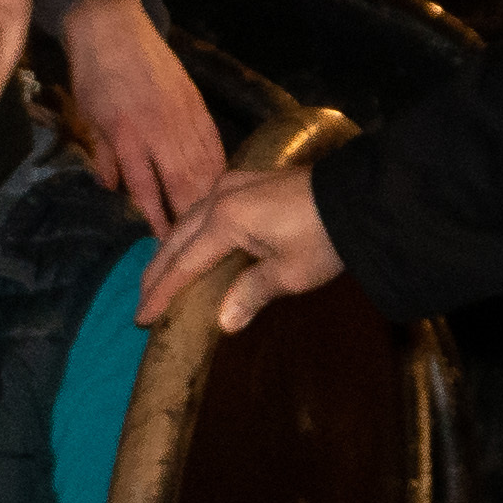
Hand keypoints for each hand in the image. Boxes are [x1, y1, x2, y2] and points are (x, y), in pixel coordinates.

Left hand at [64, 0, 231, 224]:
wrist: (114, 27)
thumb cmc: (94, 74)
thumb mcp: (89, 117)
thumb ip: (103, 155)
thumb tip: (110, 187)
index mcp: (127, 136)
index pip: (147, 187)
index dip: (158, 218)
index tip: (165, 242)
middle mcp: (159, 130)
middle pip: (183, 181)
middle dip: (191, 214)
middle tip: (197, 242)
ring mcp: (182, 116)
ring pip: (204, 164)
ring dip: (210, 195)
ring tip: (215, 221)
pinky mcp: (197, 103)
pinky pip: (213, 141)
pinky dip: (219, 165)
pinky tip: (223, 184)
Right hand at [147, 164, 341, 332]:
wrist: (360, 197)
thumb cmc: (324, 238)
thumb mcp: (290, 274)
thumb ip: (251, 294)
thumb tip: (223, 322)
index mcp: (226, 220)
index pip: (184, 264)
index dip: (162, 293)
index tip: (141, 318)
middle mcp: (220, 197)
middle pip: (177, 238)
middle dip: (157, 271)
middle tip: (141, 299)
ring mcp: (234, 183)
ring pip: (189, 219)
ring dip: (171, 248)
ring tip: (159, 274)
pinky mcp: (249, 180)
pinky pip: (205, 207)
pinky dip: (191, 231)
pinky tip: (192, 242)